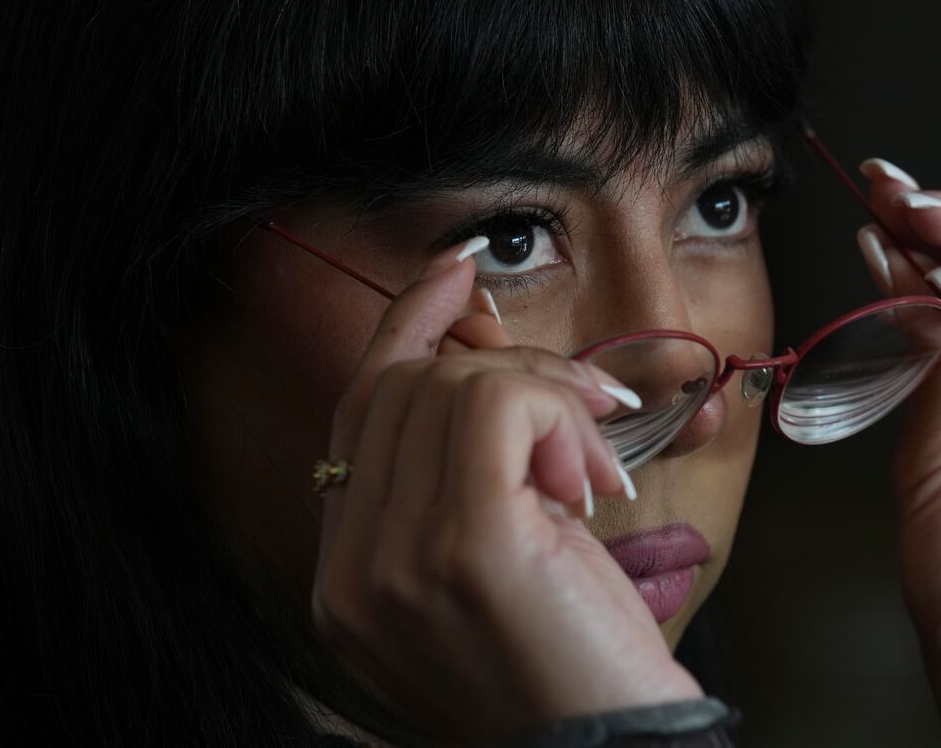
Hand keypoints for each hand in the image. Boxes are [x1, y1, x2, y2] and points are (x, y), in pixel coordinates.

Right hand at [311, 239, 700, 743]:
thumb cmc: (573, 665)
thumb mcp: (504, 556)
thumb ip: (467, 467)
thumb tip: (475, 340)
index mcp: (347, 578)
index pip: (358, 413)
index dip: (404, 330)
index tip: (453, 274)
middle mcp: (351, 571)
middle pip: (405, 388)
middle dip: (508, 370)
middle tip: (583, 412)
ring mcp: (396, 560)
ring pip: (453, 387)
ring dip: (546, 395)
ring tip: (592, 462)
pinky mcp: (465, 544)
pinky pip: (498, 404)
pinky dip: (558, 410)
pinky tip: (590, 474)